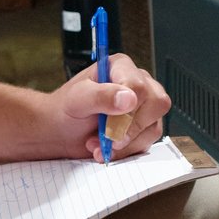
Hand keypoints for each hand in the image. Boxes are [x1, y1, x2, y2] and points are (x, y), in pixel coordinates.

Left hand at [45, 53, 170, 162]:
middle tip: (105, 136)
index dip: (127, 110)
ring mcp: (144, 106)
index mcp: (121, 67)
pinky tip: (107, 148)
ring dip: (124, 143)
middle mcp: (137, 83)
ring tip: (99, 142)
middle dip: (129, 128)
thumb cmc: (66, 109)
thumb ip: (100, 96)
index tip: (107, 124)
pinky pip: (147, 142)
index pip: (139, 85)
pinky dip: (126, 151)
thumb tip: (129, 99)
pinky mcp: (144, 127)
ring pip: (153, 127)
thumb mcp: (76, 99)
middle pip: (157, 104)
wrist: (62, 130)